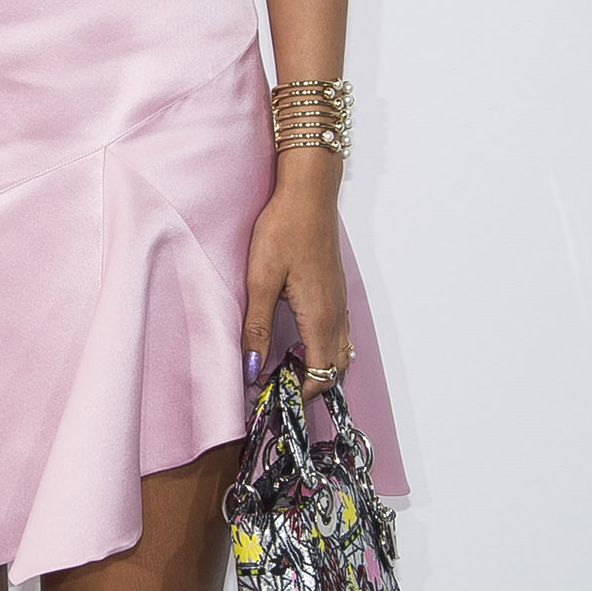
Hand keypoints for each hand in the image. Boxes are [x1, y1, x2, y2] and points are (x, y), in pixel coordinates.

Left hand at [241, 158, 350, 400]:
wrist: (308, 192)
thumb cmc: (284, 230)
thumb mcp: (261, 281)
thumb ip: (257, 328)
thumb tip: (252, 369)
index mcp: (320, 317)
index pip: (322, 375)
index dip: (300, 394)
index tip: (273, 397)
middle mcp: (336, 314)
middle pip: (335, 368)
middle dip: (310, 385)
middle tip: (276, 388)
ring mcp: (339, 301)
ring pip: (339, 351)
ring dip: (317, 366)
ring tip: (284, 368)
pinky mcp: (335, 290)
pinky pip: (338, 332)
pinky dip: (322, 347)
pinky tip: (297, 340)